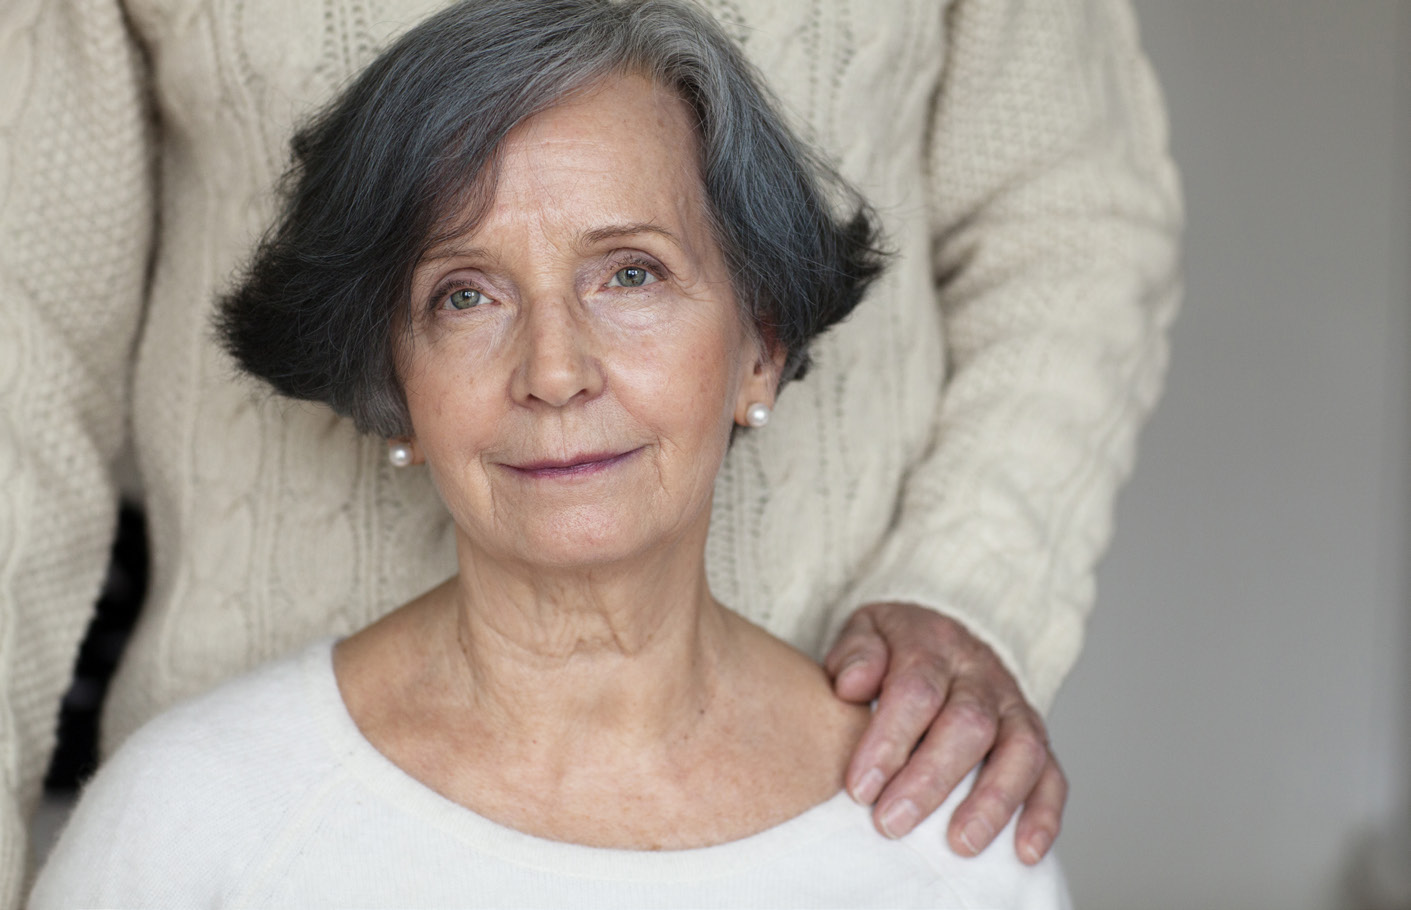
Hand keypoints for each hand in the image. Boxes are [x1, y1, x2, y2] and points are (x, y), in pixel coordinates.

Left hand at [823, 602, 1065, 863]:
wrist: (946, 634)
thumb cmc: (894, 649)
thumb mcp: (866, 633)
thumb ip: (856, 655)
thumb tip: (851, 686)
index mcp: (933, 644)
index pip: (916, 689)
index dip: (888, 741)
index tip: (860, 789)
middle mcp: (981, 675)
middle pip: (967, 724)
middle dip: (930, 779)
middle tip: (892, 823)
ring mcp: (1014, 707)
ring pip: (1019, 751)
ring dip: (992, 801)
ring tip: (961, 844)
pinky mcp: (1037, 739)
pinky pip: (1052, 776)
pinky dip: (1043, 815)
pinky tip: (1025, 853)